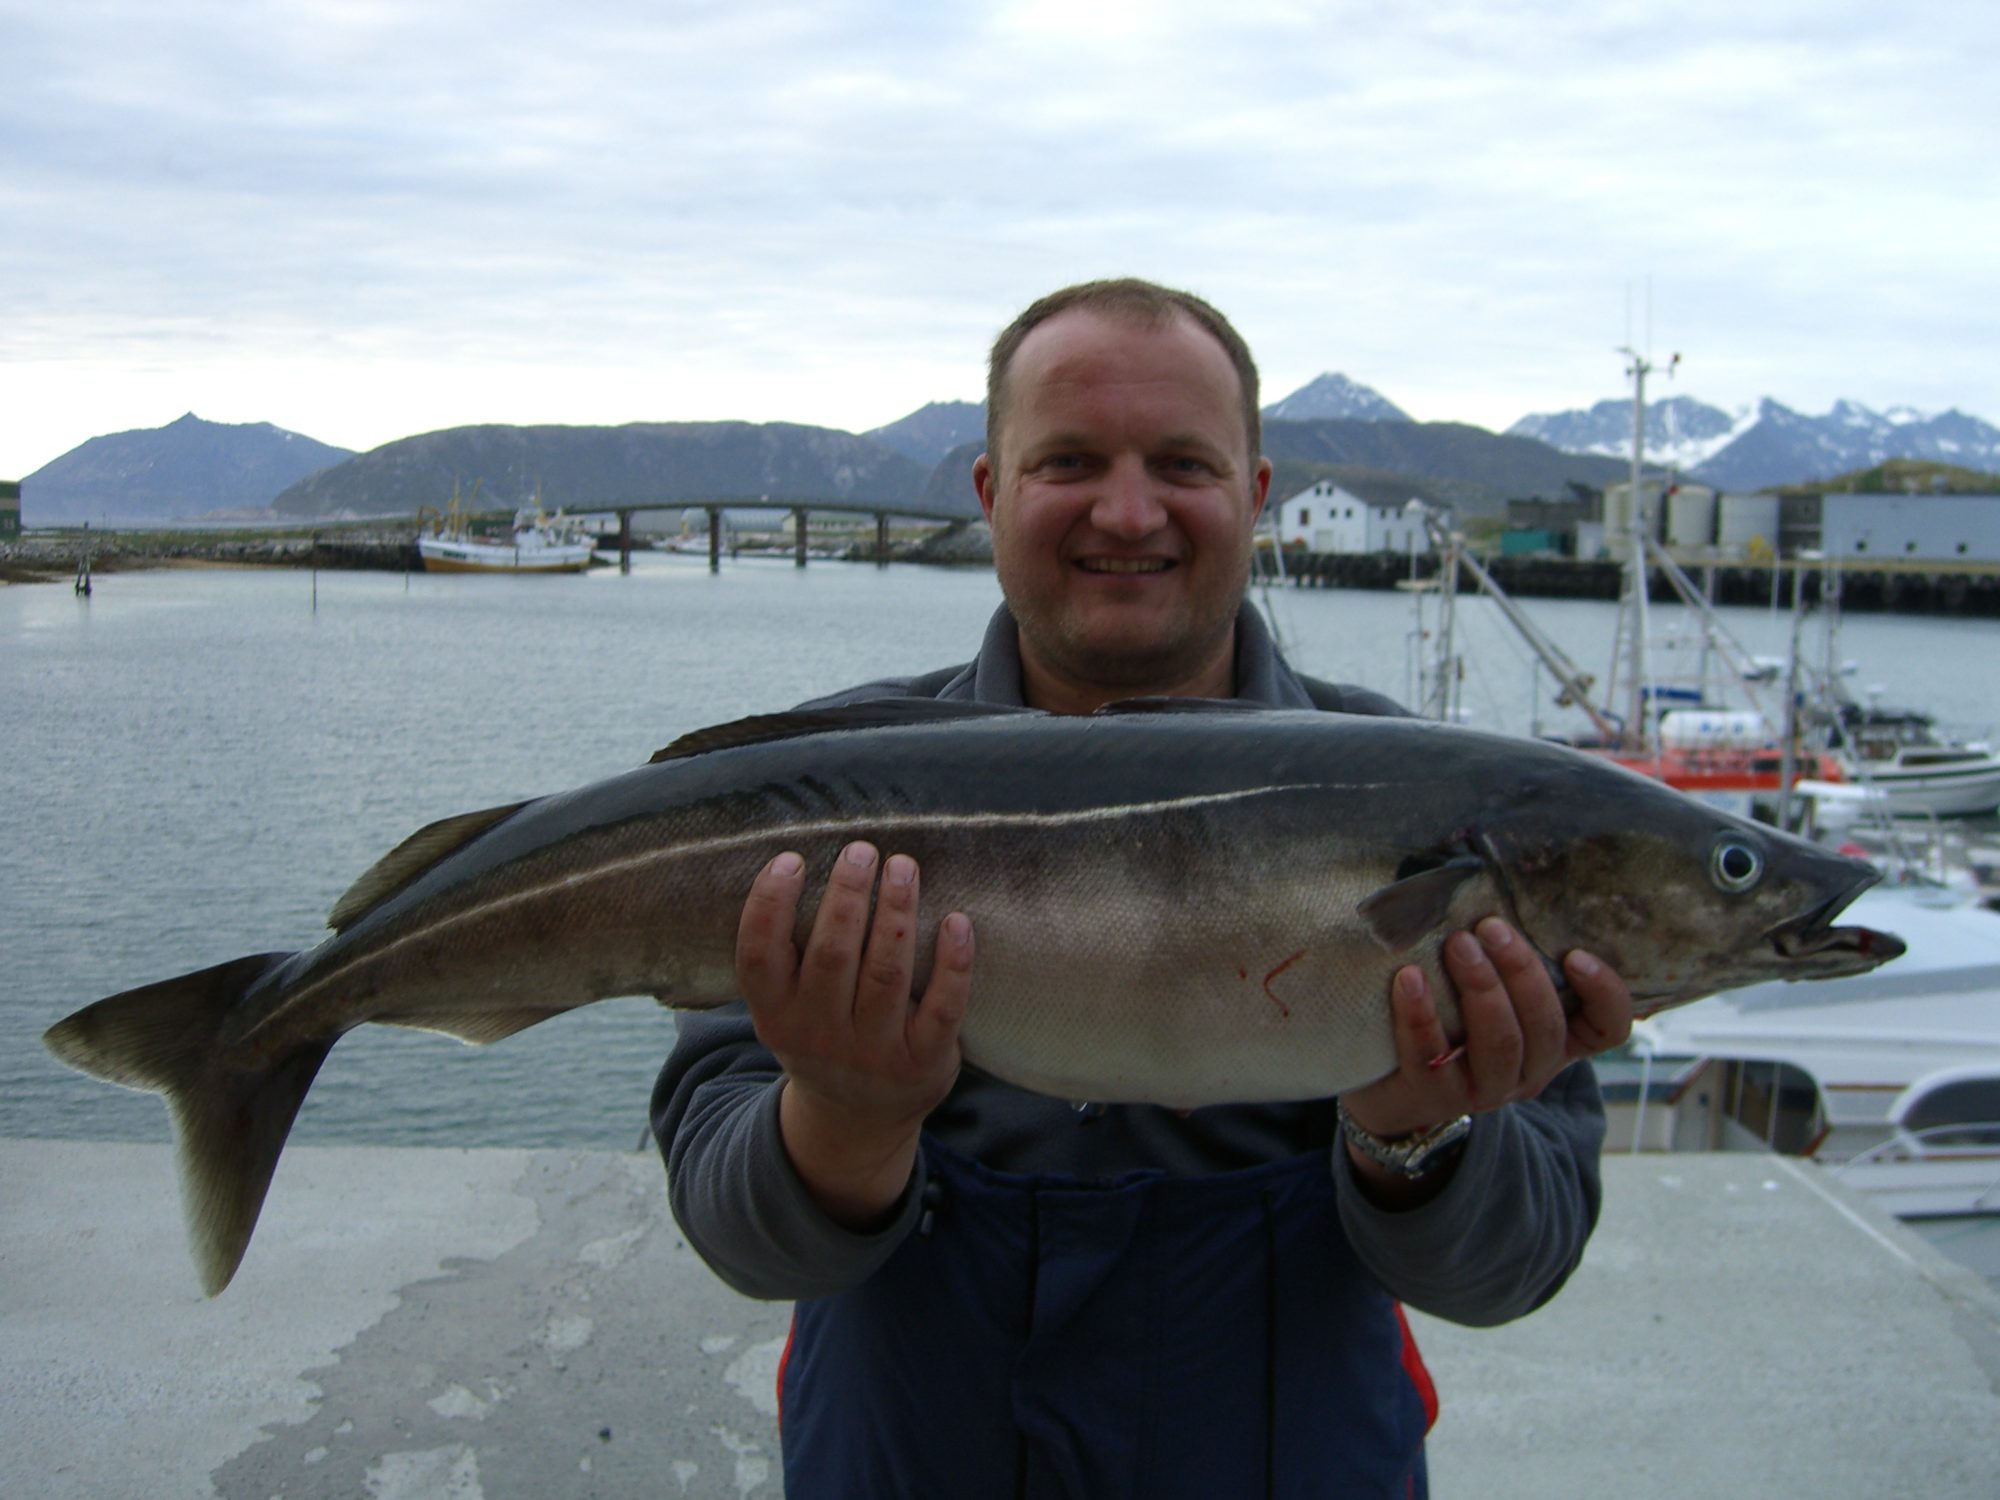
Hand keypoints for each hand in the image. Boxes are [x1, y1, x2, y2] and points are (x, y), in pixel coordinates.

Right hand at [735, 842, 972, 1228]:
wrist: (857, 1121)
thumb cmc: (822, 1034)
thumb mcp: (785, 1009)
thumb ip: (787, 955)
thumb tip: (798, 859)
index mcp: (776, 1014)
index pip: (758, 956)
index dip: (768, 904)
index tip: (791, 859)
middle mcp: (819, 1034)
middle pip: (831, 956)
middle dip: (847, 897)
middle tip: (861, 850)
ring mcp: (873, 1052)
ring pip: (886, 973)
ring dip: (897, 913)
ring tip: (903, 867)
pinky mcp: (923, 1060)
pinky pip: (943, 1007)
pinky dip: (953, 963)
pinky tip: (958, 921)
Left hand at [1342, 917, 1633, 1145]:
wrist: (1394, 1084)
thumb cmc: (1453, 1019)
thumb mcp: (1494, 990)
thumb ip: (1508, 958)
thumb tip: (1500, 885)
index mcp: (1557, 1040)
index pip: (1607, 1027)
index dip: (1605, 993)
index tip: (1575, 953)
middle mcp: (1530, 1069)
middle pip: (1545, 1026)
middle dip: (1521, 971)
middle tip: (1490, 926)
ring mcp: (1485, 1087)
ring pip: (1499, 1042)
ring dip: (1481, 987)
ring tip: (1458, 944)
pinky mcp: (1435, 1094)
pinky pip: (1431, 1054)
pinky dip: (1420, 1013)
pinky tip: (1408, 978)